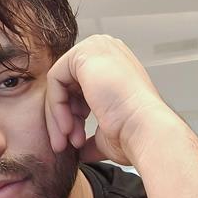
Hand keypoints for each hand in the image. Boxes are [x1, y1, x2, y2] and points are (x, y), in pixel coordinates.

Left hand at [45, 35, 165, 165]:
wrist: (143, 129)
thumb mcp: (106, 132)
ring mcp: (97, 48)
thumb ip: (90, 135)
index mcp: (114, 67)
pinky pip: (55, 79)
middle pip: (67, 87)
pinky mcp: (84, 53)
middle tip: (66, 143)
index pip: (79, 90)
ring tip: (68, 140)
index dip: (73, 118)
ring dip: (59, 117)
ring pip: (59, 85)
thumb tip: (81, 149)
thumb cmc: (133, 131)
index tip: (75, 142)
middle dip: (64, 119)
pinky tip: (67, 126)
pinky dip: (56, 106)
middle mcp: (106, 53)